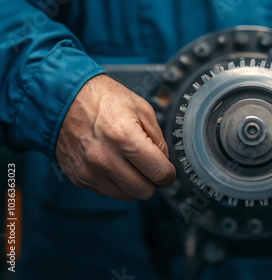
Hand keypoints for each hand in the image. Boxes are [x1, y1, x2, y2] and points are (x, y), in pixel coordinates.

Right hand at [55, 74, 175, 199]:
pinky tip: (113, 163)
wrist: (63, 98)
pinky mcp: (78, 178)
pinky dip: (115, 182)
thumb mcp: (141, 109)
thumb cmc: (103, 99)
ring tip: (129, 162)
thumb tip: (164, 162)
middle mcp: (104, 158)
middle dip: (152, 181)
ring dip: (133, 183)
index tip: (166, 169)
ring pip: (126, 196)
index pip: (159, 173)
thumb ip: (158, 139)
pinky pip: (108, 192)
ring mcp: (89, 170)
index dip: (168, 174)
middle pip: (145, 191)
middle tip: (150, 167)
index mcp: (124, 137)